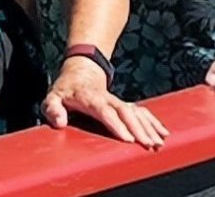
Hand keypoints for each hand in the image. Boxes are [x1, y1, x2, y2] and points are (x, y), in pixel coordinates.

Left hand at [39, 56, 166, 147]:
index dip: (115, 124)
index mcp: (88, 97)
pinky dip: (153, 121)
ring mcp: (117, 100)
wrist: (81, 71)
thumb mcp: (52, 97)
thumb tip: (59, 122)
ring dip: (148, 127)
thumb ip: (52, 109)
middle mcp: (106, 98)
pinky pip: (141, 111)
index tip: (127, 138)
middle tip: (147, 144)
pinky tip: (163, 133)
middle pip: (124, 111)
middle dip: (137, 128)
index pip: (103, 110)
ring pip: (135, 112)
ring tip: (157, 143)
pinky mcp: (125, 103)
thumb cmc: (65, 90)